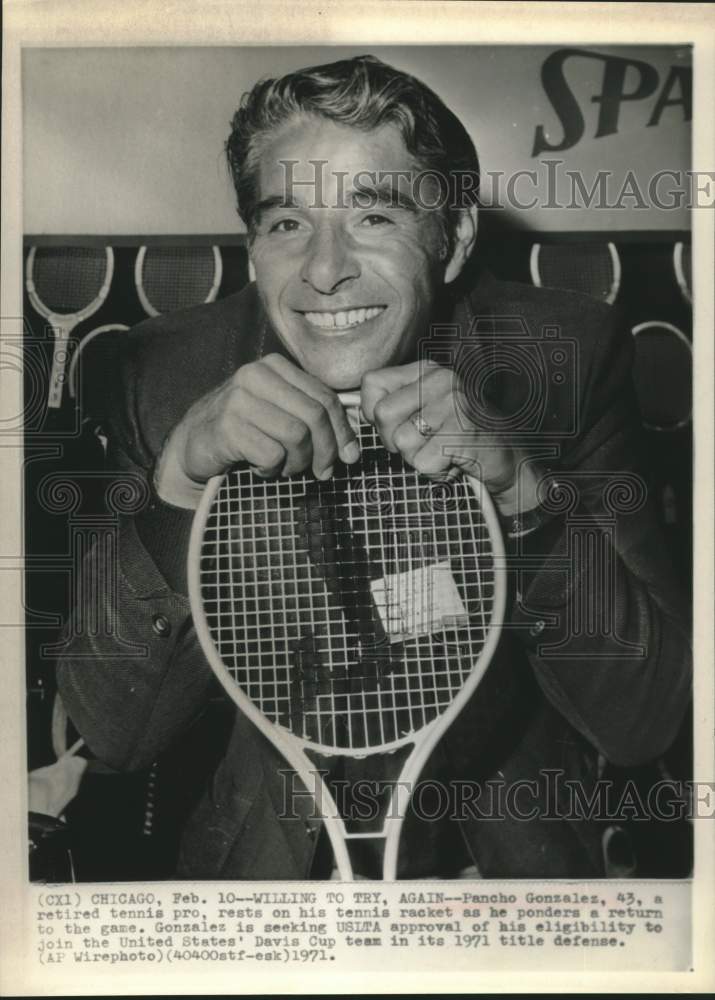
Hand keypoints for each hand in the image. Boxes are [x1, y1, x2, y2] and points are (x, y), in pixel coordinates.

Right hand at [155, 353, 359, 508]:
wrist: (193, 444)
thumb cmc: (245, 430)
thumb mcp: (279, 412)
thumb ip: (312, 418)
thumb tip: (351, 450)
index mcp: (275, 367)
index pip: (325, 397)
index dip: (343, 430)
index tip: (349, 456)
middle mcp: (256, 376)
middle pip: (314, 416)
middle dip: (326, 450)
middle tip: (322, 472)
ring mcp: (239, 400)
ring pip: (296, 436)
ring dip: (297, 462)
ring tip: (285, 468)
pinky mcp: (227, 427)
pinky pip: (271, 455)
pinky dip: (272, 470)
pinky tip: (261, 468)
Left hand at [360, 361, 539, 514]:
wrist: (508, 459)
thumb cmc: (460, 437)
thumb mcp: (425, 411)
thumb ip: (394, 406)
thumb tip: (357, 414)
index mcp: (428, 370)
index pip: (372, 383)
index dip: (374, 413)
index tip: (396, 425)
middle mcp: (441, 380)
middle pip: (383, 415)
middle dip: (396, 441)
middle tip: (425, 443)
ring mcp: (453, 405)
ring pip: (401, 442)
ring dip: (418, 458)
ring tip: (443, 451)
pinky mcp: (462, 432)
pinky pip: (422, 462)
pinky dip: (436, 472)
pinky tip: (454, 462)